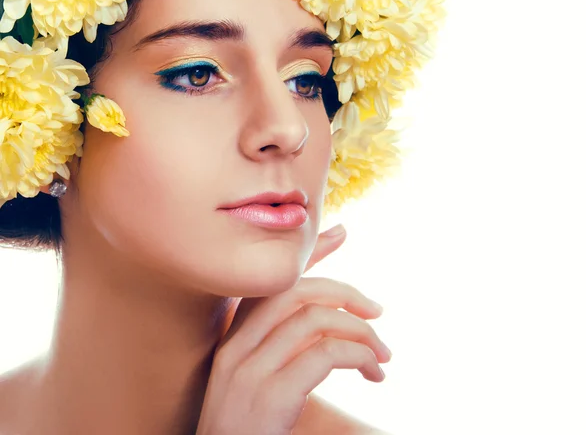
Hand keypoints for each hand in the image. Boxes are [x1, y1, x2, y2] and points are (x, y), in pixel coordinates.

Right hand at [195, 224, 390, 434]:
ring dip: (360, 333)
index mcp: (233, 338)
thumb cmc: (249, 432)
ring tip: (383, 356)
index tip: (341, 231)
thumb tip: (330, 324)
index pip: (271, 279)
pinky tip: (372, 372)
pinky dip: (357, 355)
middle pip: (295, 289)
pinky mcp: (268, 397)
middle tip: (378, 313)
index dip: (309, 251)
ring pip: (315, 318)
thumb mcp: (262, 383)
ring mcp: (248, 370)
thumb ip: (287, 348)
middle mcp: (235, 346)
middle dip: (345, 292)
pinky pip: (323, 354)